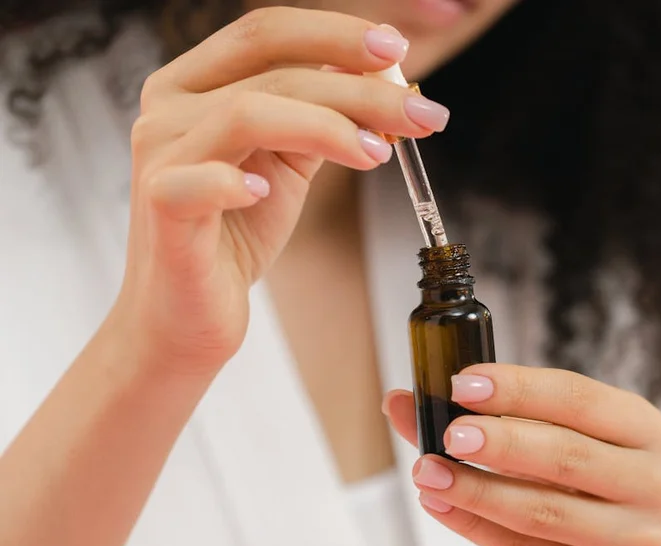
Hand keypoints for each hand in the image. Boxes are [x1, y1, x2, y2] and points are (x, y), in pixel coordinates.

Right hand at [115, 9, 448, 372]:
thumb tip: (378, 80)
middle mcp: (168, 109)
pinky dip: (237, 183)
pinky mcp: (161, 208)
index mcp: (193, 85)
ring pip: (247, 114)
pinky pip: (201, 182)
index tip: (395, 52)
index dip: (334, 33)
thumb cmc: (231, 240)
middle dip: (357, 89)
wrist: (187, 316)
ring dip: (325, 127)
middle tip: (419, 115)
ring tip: (376, 154)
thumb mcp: (284, 168)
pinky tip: (266, 196)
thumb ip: (317, 121)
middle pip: (272, 72)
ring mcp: (160, 157)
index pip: (265, 33)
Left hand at [385, 364, 660, 545]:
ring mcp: (631, 537)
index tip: (462, 384)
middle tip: (449, 436)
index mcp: (643, 428)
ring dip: (476, 491)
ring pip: (542, 511)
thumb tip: (397, 400)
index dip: (518, 389)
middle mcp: (652, 481)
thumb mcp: (534, 438)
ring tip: (428, 474)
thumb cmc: (564, 483)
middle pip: (567, 456)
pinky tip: (438, 506)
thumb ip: (471, 418)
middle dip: (501, 443)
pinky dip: (473, 526)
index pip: (578, 398)